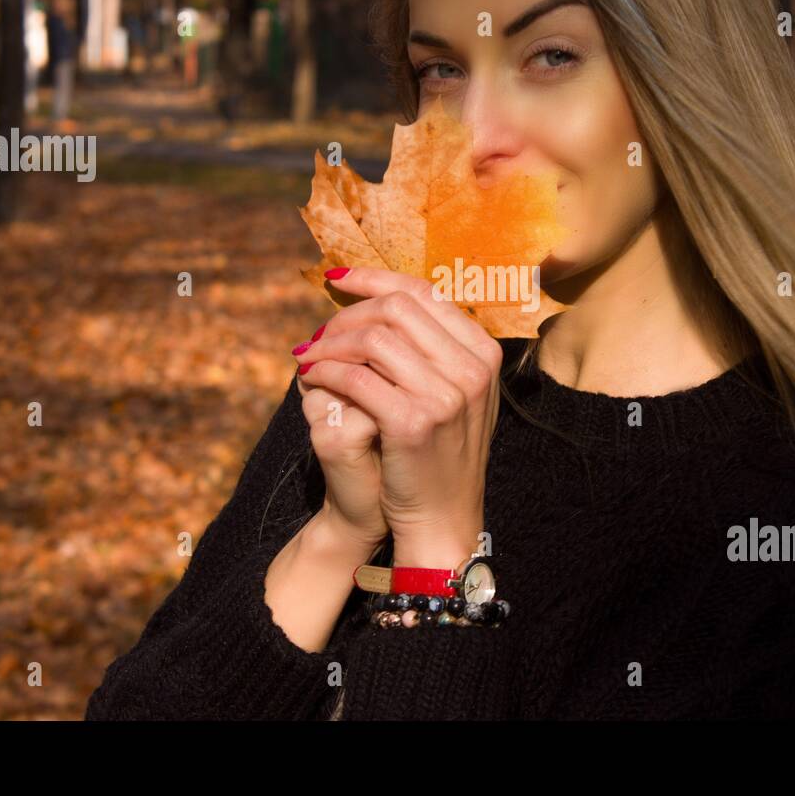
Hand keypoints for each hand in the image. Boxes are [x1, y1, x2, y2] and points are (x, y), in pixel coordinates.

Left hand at [293, 266, 502, 568]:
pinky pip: (357, 378)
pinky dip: (327, 371)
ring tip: (310, 355)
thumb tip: (389, 299)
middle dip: (348, 313)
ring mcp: (446, 395)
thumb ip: (436, 349)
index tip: (338, 279)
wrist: (444, 517)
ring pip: (373, 339)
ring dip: (331, 342)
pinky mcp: (414, 421)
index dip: (375, 278)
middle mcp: (471, 369)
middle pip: (397, 308)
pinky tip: (312, 377)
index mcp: (483, 353)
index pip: (424, 292)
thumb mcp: (457, 394)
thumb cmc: (440, 454)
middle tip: (320, 331)